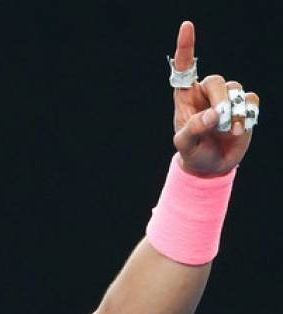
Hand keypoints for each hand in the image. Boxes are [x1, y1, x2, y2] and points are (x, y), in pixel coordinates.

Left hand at [171, 21, 259, 176]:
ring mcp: (226, 99)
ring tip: (227, 130)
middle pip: (217, 80)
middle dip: (219, 99)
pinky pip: (251, 100)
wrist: (211, 165)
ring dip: (233, 111)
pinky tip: (238, 131)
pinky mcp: (244, 108)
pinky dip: (247, 114)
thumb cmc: (192, 152)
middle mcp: (206, 94)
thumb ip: (194, 129)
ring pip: (236, 89)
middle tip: (218, 119)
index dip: (186, 46)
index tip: (187, 26)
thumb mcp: (184, 145)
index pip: (185, 67)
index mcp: (185, 97)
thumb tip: (213, 114)